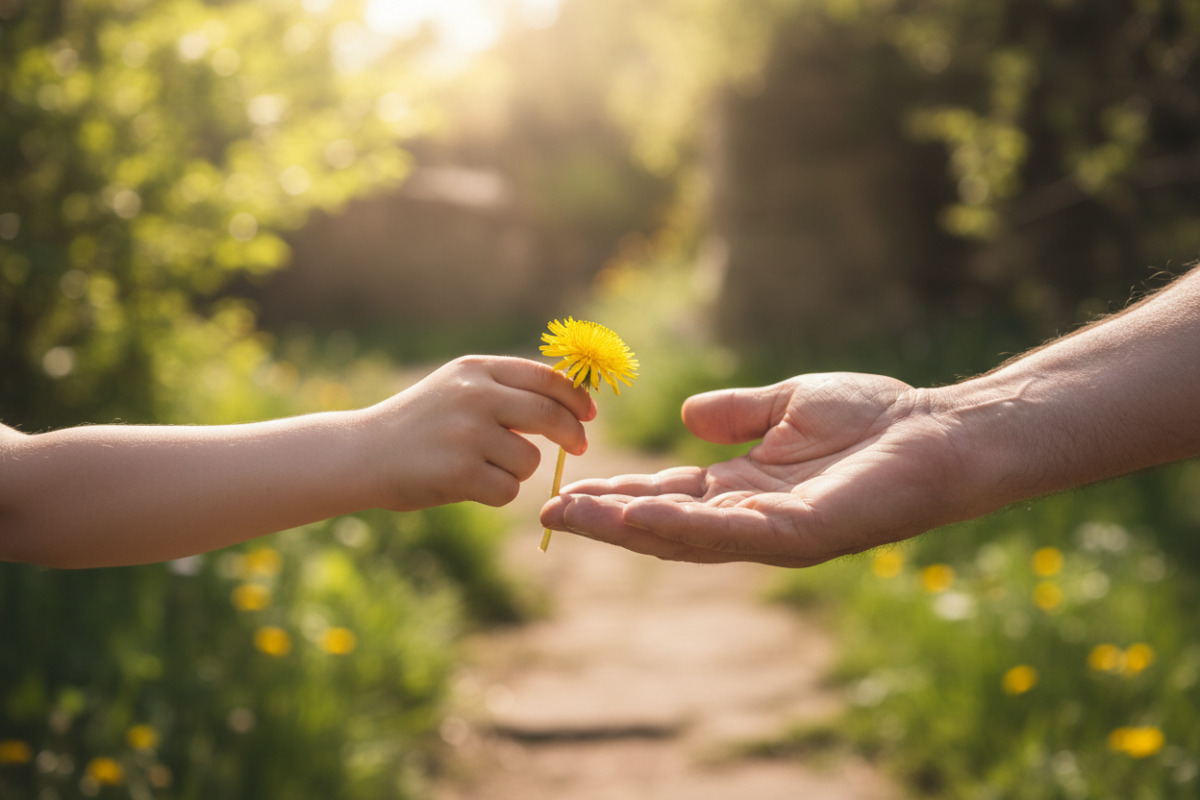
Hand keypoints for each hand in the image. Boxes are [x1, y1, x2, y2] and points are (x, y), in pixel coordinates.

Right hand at [359, 356, 595, 510]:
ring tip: (479, 466)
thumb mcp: (457, 386)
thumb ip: (504, 388)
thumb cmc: (419, 423)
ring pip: (530, 460)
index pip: (546, 378)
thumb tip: (569, 400)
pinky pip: (509, 489)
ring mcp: (468, 435)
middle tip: (578, 447)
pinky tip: (467, 485)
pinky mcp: (461, 473)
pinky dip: (496, 493)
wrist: (361, 453)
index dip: (576, 398)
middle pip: (550, 416)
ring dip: (516, 470)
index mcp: (476, 370)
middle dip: (572, 434)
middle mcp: (474, 396)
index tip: (589, 414)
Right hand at [540, 372, 966, 566]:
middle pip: (662, 526)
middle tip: (548, 515)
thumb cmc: (876, 417)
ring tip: (574, 518)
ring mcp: (773, 532)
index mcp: (744, 489)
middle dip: (605, 522)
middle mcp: (750, 519)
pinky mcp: (801, 534)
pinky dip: (680, 527)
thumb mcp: (790, 403)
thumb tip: (685, 417)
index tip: (568, 488)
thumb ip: (739, 412)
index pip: (667, 496)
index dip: (617, 494)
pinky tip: (638, 515)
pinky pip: (729, 535)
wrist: (940, 432)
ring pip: (684, 538)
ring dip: (626, 529)